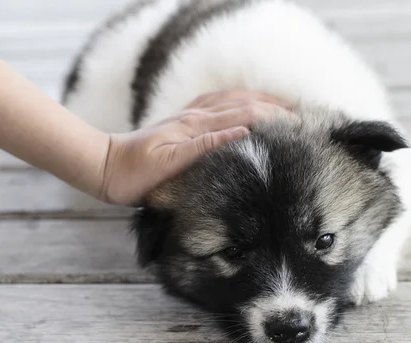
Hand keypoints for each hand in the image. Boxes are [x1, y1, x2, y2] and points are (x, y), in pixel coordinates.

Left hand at [99, 90, 290, 205]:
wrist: (107, 167)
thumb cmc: (135, 175)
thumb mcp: (168, 165)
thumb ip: (203, 147)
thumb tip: (241, 132)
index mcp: (195, 127)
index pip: (245, 114)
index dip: (274, 117)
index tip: (300, 125)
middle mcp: (195, 116)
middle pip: (244, 103)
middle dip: (276, 108)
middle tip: (304, 117)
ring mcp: (189, 117)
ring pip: (233, 100)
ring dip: (262, 101)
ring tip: (286, 108)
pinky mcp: (183, 122)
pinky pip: (217, 104)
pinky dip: (239, 101)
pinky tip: (247, 104)